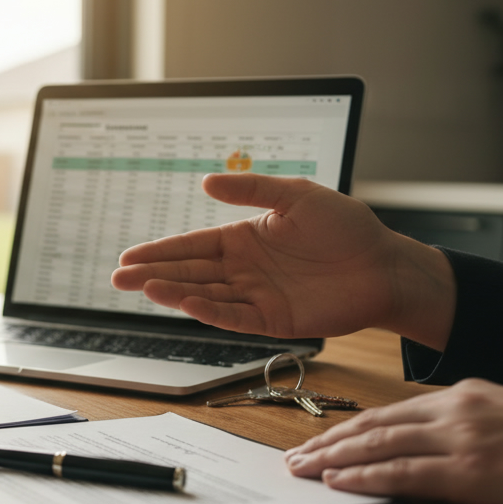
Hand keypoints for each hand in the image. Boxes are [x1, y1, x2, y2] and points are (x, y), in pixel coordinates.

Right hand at [111, 173, 456, 348]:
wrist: (385, 266)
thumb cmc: (346, 227)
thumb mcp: (296, 195)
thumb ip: (251, 189)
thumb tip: (206, 183)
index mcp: (244, 239)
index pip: (192, 246)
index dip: (160, 251)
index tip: (129, 256)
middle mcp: (244, 270)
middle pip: (188, 272)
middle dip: (152, 274)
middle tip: (117, 278)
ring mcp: (255, 296)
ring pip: (204, 295)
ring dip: (172, 292)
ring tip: (142, 287)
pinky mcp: (272, 320)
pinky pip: (232, 317)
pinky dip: (207, 311)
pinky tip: (183, 303)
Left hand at [285, 379, 502, 503]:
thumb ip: (476, 424)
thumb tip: (446, 443)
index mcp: (468, 395)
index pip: (393, 411)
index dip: (351, 425)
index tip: (323, 438)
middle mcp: (457, 410)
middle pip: (373, 423)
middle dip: (327, 441)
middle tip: (293, 456)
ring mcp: (462, 439)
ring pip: (378, 444)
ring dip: (332, 458)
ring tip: (299, 469)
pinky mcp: (471, 472)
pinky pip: (403, 472)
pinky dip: (364, 476)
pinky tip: (336, 480)